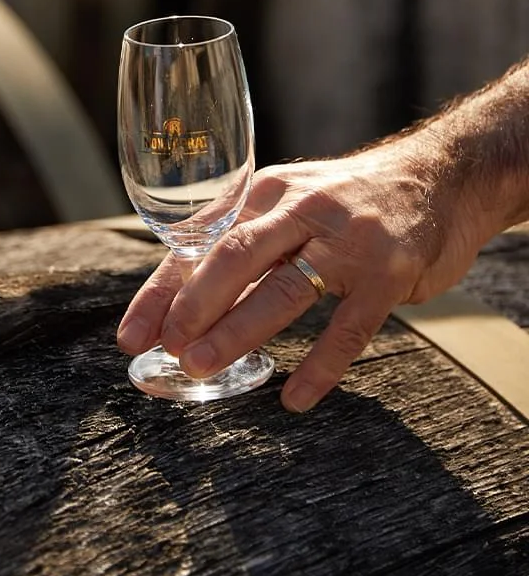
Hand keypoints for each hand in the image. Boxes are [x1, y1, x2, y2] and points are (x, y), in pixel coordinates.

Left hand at [117, 134, 491, 410]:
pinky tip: (294, 397)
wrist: (442, 177)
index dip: (161, 290)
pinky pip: (348, 327)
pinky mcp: (388, 273)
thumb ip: (243, 238)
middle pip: (234, 256)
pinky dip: (320, 367)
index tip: (133, 335)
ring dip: (237, 331)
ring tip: (202, 367)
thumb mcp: (290, 199)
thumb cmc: (349, 199)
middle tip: (166, 348)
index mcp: (267, 191)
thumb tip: (180, 300)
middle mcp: (302, 208)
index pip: (201, 241)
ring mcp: (348, 240)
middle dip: (192, 306)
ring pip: (283, 289)